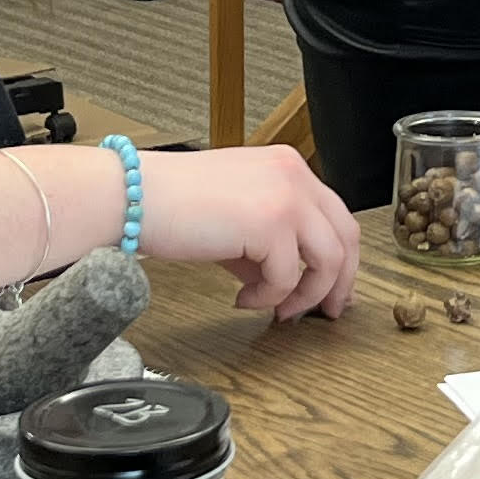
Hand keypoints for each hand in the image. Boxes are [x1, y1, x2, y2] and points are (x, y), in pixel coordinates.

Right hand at [134, 144, 360, 318]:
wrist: (133, 196)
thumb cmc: (171, 204)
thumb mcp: (234, 220)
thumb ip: (266, 245)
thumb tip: (284, 283)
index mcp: (287, 167)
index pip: (335, 216)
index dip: (340, 259)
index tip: (332, 290)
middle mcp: (294, 175)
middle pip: (346, 236)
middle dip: (340, 282)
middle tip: (325, 311)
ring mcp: (286, 196)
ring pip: (329, 259)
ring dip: (305, 295)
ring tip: (277, 310)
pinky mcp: (270, 222)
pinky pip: (288, 276)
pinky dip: (269, 297)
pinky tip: (242, 298)